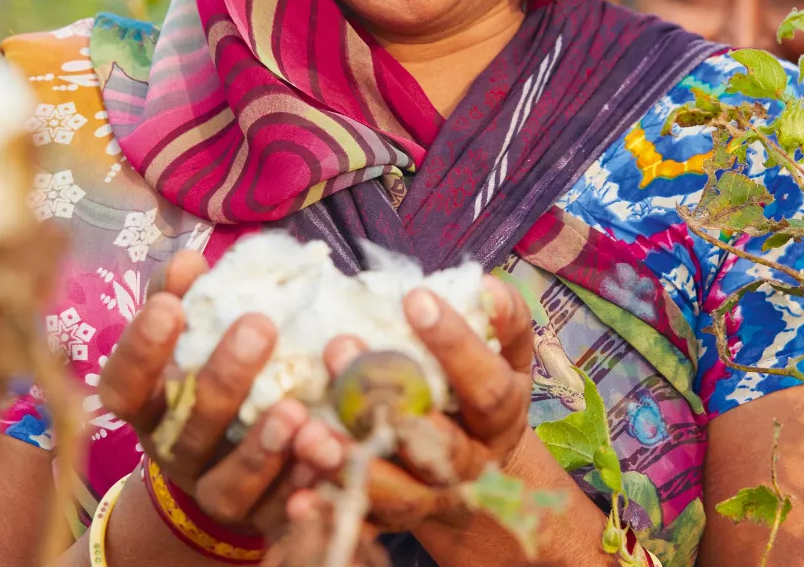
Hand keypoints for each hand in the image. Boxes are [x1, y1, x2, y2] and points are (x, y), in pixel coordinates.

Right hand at [97, 251, 348, 537]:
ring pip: (229, 482)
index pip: (123, 387)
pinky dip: (301, 486)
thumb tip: (188, 261)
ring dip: (260, 447)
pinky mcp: (260, 519)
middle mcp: (175, 453)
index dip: (141, 351)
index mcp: (151, 407)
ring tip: (292, 409)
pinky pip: (279, 512)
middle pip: (187, 428)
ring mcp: (215, 492)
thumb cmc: (208, 374)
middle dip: (222, 379)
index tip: (169, 307)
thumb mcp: (194, 333)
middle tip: (259, 326)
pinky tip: (323, 453)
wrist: (225, 464)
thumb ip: (189, 296)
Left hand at [285, 274, 535, 532]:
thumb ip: (502, 318)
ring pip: (397, 491)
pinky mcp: (396, 520)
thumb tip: (482, 284)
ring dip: (350, 460)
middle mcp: (472, 462)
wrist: (480, 465)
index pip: (485, 384)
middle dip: (387, 398)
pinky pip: (361, 517)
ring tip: (308, 430)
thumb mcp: (506, 351)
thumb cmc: (484, 386)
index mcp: (501, 416)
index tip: (414, 297)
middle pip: (436, 442)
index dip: (454, 343)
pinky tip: (296, 493)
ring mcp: (434, 497)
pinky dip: (327, 506)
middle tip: (340, 346)